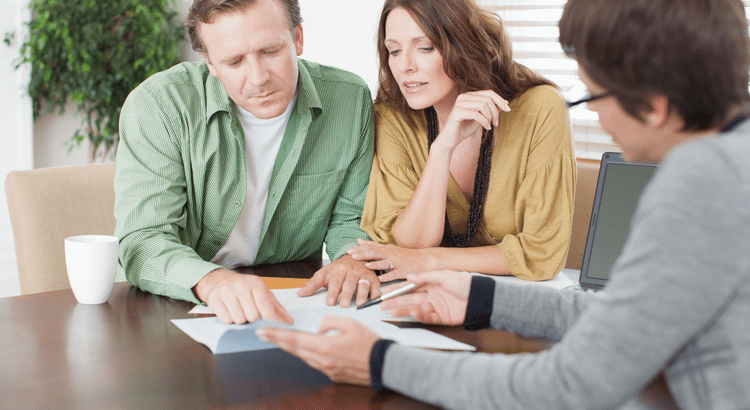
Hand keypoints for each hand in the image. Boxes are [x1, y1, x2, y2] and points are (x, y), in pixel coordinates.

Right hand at [193, 268, 292, 324]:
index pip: (265, 306)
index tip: (273, 327)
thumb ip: (276, 308)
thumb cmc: (243, 288)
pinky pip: (226, 320)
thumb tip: (289, 321)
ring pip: (239, 319)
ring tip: (240, 311)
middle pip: (253, 316)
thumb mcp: (262, 293)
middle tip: (250, 313)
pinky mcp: (214, 299)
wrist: (218, 280)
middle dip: (253, 319)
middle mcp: (241, 286)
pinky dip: (229, 319)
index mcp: (256, 283)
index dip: (270, 319)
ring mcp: (226, 292)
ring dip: (241, 320)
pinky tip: (230, 311)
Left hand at [256, 316, 379, 385]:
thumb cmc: (369, 343)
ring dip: (291, 348)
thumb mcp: (350, 323)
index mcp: (324, 346)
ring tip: (281, 339)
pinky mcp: (332, 374)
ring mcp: (326, 369)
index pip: (294, 340)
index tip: (263, 332)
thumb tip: (319, 327)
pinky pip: (315, 362)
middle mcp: (322, 360)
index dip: (276, 335)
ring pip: (303, 356)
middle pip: (294, 350)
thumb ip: (329, 322)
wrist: (383, 364)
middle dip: (277, 341)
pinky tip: (305, 348)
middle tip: (263, 334)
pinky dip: (307, 354)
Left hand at [297, 254, 380, 306]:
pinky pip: (376, 285)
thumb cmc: (339, 268)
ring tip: (359, 303)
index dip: (332, 292)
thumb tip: (300, 293)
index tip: (329, 302)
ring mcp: (363, 274)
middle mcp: (352, 271)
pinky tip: (373, 299)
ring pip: (363, 284)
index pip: (335, 281)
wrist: (354, 257)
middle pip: (349, 283)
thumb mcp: (324, 273)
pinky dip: (376, 292)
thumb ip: (313, 284)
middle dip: (347, 294)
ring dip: (362, 294)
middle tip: (343, 305)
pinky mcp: (373, 278)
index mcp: (339, 269)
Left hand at [348, 239, 429, 280]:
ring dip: (375, 264)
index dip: (359, 249)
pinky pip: (395, 274)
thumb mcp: (388, 248)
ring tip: (365, 265)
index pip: (370, 247)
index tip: (349, 251)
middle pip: (375, 253)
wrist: (423, 260)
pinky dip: (388, 276)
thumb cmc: (404, 255)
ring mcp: (397, 262)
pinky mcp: (403, 271)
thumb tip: (359, 240)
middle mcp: (390, 254)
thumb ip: (373, 245)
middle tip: (352, 256)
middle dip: (363, 254)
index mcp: (385, 249)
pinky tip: (381, 279)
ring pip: (384, 262)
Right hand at [381, 270, 471, 325]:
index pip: (410, 287)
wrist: (479, 298)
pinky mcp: (441, 317)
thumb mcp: (443, 275)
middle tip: (383, 305)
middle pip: (410, 299)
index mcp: (431, 284)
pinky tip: (411, 313)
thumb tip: (409, 277)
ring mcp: (436, 306)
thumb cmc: (464, 283)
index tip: (386, 292)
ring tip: (392, 311)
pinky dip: (418, 315)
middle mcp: (431, 295)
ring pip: (416, 309)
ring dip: (403, 309)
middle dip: (396, 301)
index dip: (398, 290)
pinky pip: (427, 317)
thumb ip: (425, 277)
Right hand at [434, 90, 509, 152]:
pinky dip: (484, 121)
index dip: (500, 100)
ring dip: (491, 116)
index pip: (489, 93)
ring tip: (491, 125)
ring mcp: (459, 103)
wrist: (449, 140)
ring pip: (483, 104)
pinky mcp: (457, 112)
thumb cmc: (464, 129)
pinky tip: (486, 128)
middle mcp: (463, 96)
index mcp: (469, 96)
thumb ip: (491, 110)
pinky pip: (476, 114)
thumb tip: (505, 102)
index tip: (508, 109)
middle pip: (487, 98)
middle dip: (496, 111)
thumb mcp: (481, 118)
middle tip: (496, 123)